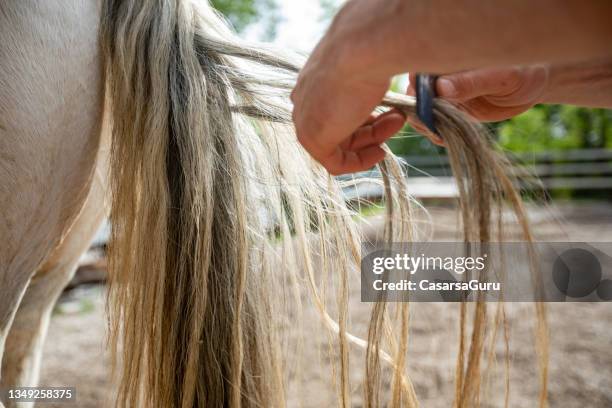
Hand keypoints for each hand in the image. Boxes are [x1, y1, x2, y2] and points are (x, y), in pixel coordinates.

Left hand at [291, 0, 405, 174]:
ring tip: (397, 122)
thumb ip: (361, 86)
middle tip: (397, 120)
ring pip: (340, 144)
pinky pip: (335, 163)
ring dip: (374, 138)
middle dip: (373, 129)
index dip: (365, 117)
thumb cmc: (366, 52)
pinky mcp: (313, 139)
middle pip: (340, 128)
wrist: (360, 48)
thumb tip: (373, 90)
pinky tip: (380, 152)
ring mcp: (305, 121)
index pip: (337, 110)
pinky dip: (359, 162)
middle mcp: (304, 102)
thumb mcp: (363, 69)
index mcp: (312, 83)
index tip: (388, 115)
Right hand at [407, 65, 549, 143]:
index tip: (424, 109)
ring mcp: (443, 93)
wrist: (532, 86)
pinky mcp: (450, 109)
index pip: (420, 72)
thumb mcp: (500, 77)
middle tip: (432, 127)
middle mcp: (441, 75)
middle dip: (418, 112)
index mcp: (449, 58)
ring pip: (422, 110)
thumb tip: (441, 88)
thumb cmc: (522, 71)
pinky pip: (435, 122)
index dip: (416, 91)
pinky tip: (445, 138)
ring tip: (440, 135)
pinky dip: (436, 133)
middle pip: (414, 94)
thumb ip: (471, 82)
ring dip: (426, 125)